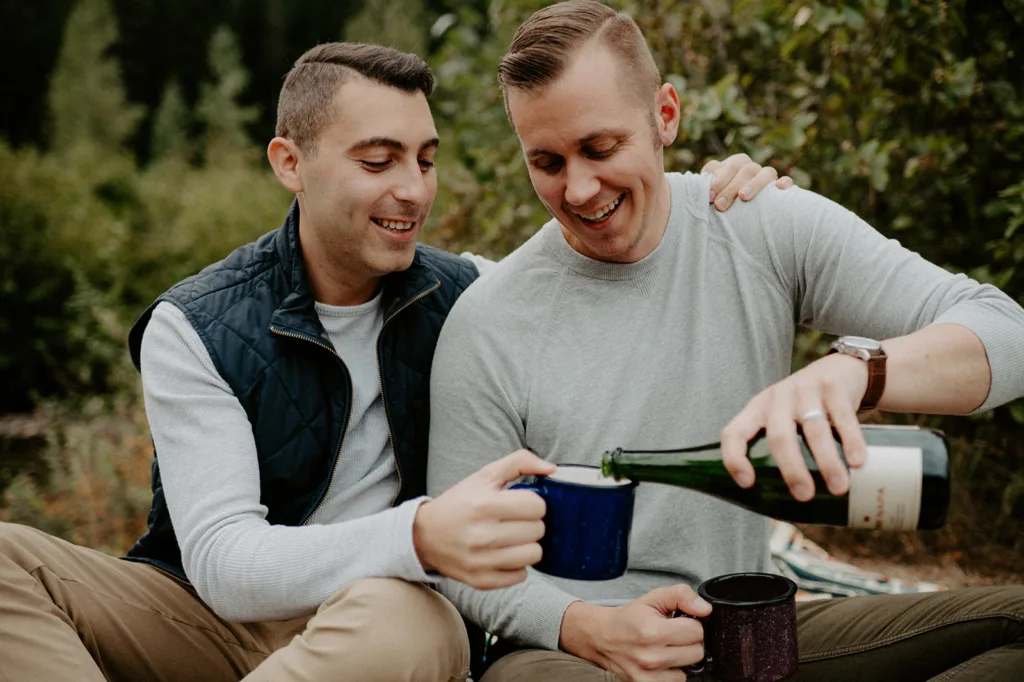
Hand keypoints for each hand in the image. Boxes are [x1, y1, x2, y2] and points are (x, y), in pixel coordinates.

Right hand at [413, 449, 555, 588]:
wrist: (424, 535)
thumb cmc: (460, 503)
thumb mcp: (485, 475)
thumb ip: (520, 462)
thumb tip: (552, 468)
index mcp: (485, 505)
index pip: (537, 506)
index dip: (534, 503)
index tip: (522, 504)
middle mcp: (483, 535)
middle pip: (538, 531)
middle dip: (531, 523)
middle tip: (515, 521)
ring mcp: (482, 561)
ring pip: (534, 555)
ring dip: (527, 545)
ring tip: (512, 538)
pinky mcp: (481, 581)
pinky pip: (520, 576)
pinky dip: (516, 565)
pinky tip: (503, 554)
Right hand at [559, 585, 710, 681]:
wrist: (601, 637)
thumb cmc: (629, 618)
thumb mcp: (653, 598)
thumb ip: (681, 596)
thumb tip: (705, 609)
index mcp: (652, 631)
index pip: (696, 631)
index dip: (690, 623)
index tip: (678, 622)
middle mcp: (651, 657)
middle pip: (696, 652)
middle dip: (687, 641)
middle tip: (672, 635)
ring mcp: (648, 676)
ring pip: (689, 669)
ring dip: (681, 658)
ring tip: (665, 648)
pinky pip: (677, 681)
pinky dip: (672, 671)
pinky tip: (661, 661)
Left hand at [700, 153, 794, 210]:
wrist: (741, 215)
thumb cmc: (721, 202)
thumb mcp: (711, 195)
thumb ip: (705, 187)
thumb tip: (698, 187)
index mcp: (734, 165)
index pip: (728, 166)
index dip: (719, 180)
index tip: (710, 197)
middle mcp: (752, 168)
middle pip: (745, 170)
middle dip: (731, 187)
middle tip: (720, 205)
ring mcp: (767, 177)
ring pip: (766, 172)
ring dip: (754, 183)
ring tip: (743, 197)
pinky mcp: (780, 188)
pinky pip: (786, 181)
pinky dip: (784, 182)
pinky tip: (780, 188)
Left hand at [720, 353, 869, 500]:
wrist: (840, 370)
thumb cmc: (806, 409)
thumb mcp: (784, 420)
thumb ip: (781, 451)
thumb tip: (785, 510)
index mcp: (757, 410)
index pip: (734, 432)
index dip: (734, 457)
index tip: (747, 483)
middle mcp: (777, 398)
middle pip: (779, 436)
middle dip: (791, 469)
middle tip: (805, 495)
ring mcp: (805, 389)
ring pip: (813, 429)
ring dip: (826, 462)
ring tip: (838, 488)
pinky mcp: (833, 386)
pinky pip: (842, 416)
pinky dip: (851, 441)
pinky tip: (857, 462)